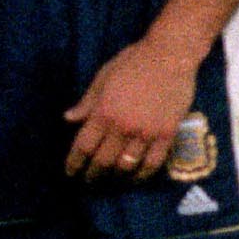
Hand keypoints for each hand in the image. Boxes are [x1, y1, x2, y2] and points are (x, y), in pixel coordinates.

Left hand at [62, 34, 202, 182]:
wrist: (170, 56)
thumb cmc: (133, 62)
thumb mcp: (103, 77)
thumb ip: (87, 102)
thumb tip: (68, 119)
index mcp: (104, 111)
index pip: (83, 146)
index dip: (74, 163)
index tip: (70, 172)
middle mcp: (123, 126)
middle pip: (103, 161)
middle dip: (93, 175)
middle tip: (88, 181)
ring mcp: (146, 133)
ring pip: (127, 166)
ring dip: (116, 178)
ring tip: (110, 181)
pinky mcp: (167, 135)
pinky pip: (153, 163)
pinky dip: (142, 175)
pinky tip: (135, 178)